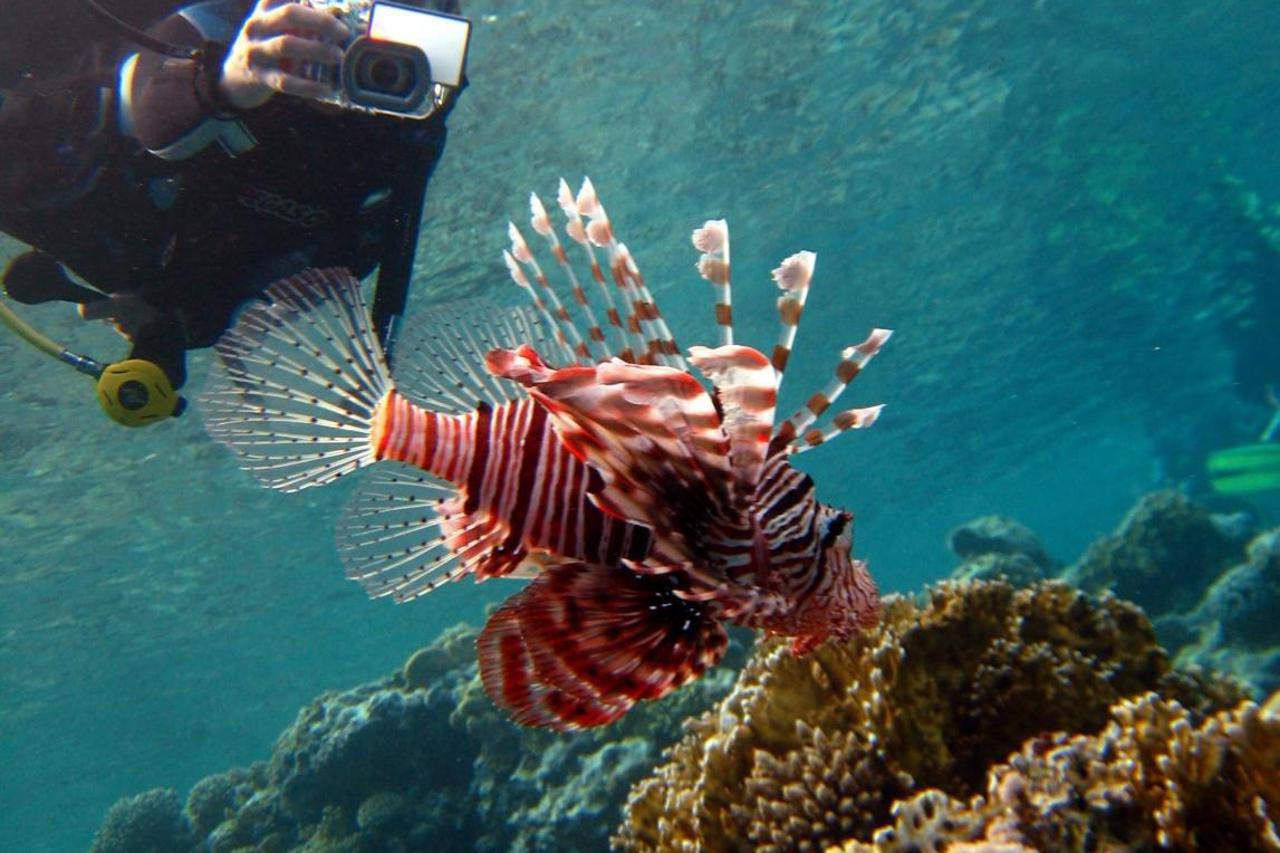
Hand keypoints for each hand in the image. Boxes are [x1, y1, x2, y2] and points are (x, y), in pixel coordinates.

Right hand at [219, 0, 348, 109]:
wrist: (234, 77)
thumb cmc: (268, 45)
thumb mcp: (280, 26)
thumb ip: (307, 19)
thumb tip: (345, 17)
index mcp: (266, 7)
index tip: (334, 2)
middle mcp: (258, 24)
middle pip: (289, 14)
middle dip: (320, 21)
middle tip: (343, 32)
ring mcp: (255, 50)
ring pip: (286, 45)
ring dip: (316, 50)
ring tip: (339, 57)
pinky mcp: (259, 76)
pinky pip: (284, 80)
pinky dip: (307, 86)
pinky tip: (326, 89)